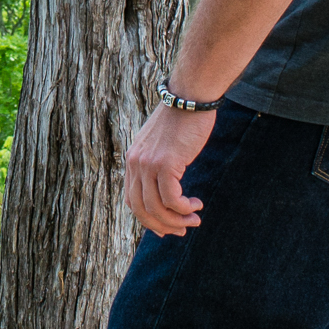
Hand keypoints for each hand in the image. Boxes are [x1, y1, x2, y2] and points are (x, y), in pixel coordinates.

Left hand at [125, 101, 217, 237]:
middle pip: (141, 209)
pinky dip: (184, 208)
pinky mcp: (165, 163)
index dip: (148, 220)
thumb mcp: (163, 145)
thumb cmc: (182, 120)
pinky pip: (171, 199)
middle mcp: (135, 164)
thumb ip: (159, 164)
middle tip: (183, 230)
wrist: (190, 98)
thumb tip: (168, 188)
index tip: (166, 228)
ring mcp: (148, 164)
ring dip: (177, 220)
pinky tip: (196, 204)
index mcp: (133, 160)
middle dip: (162, 226)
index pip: (132, 200)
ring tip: (195, 218)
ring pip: (157, 208)